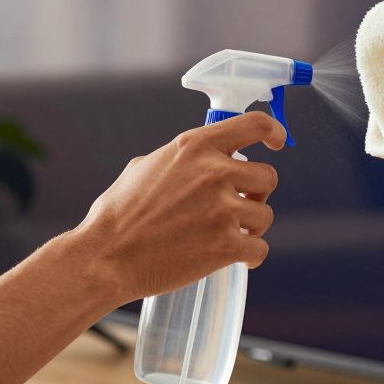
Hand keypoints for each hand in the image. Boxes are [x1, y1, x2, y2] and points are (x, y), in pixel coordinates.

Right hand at [69, 111, 285, 305]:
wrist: (106, 257)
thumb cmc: (118, 215)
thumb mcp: (145, 167)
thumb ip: (182, 159)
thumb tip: (200, 160)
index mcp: (194, 147)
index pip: (255, 125)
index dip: (273, 133)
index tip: (277, 143)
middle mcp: (213, 172)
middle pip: (267, 176)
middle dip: (254, 193)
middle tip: (236, 206)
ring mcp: (222, 209)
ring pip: (265, 215)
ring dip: (251, 226)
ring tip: (226, 235)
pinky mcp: (226, 245)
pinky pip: (260, 248)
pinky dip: (250, 256)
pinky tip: (236, 258)